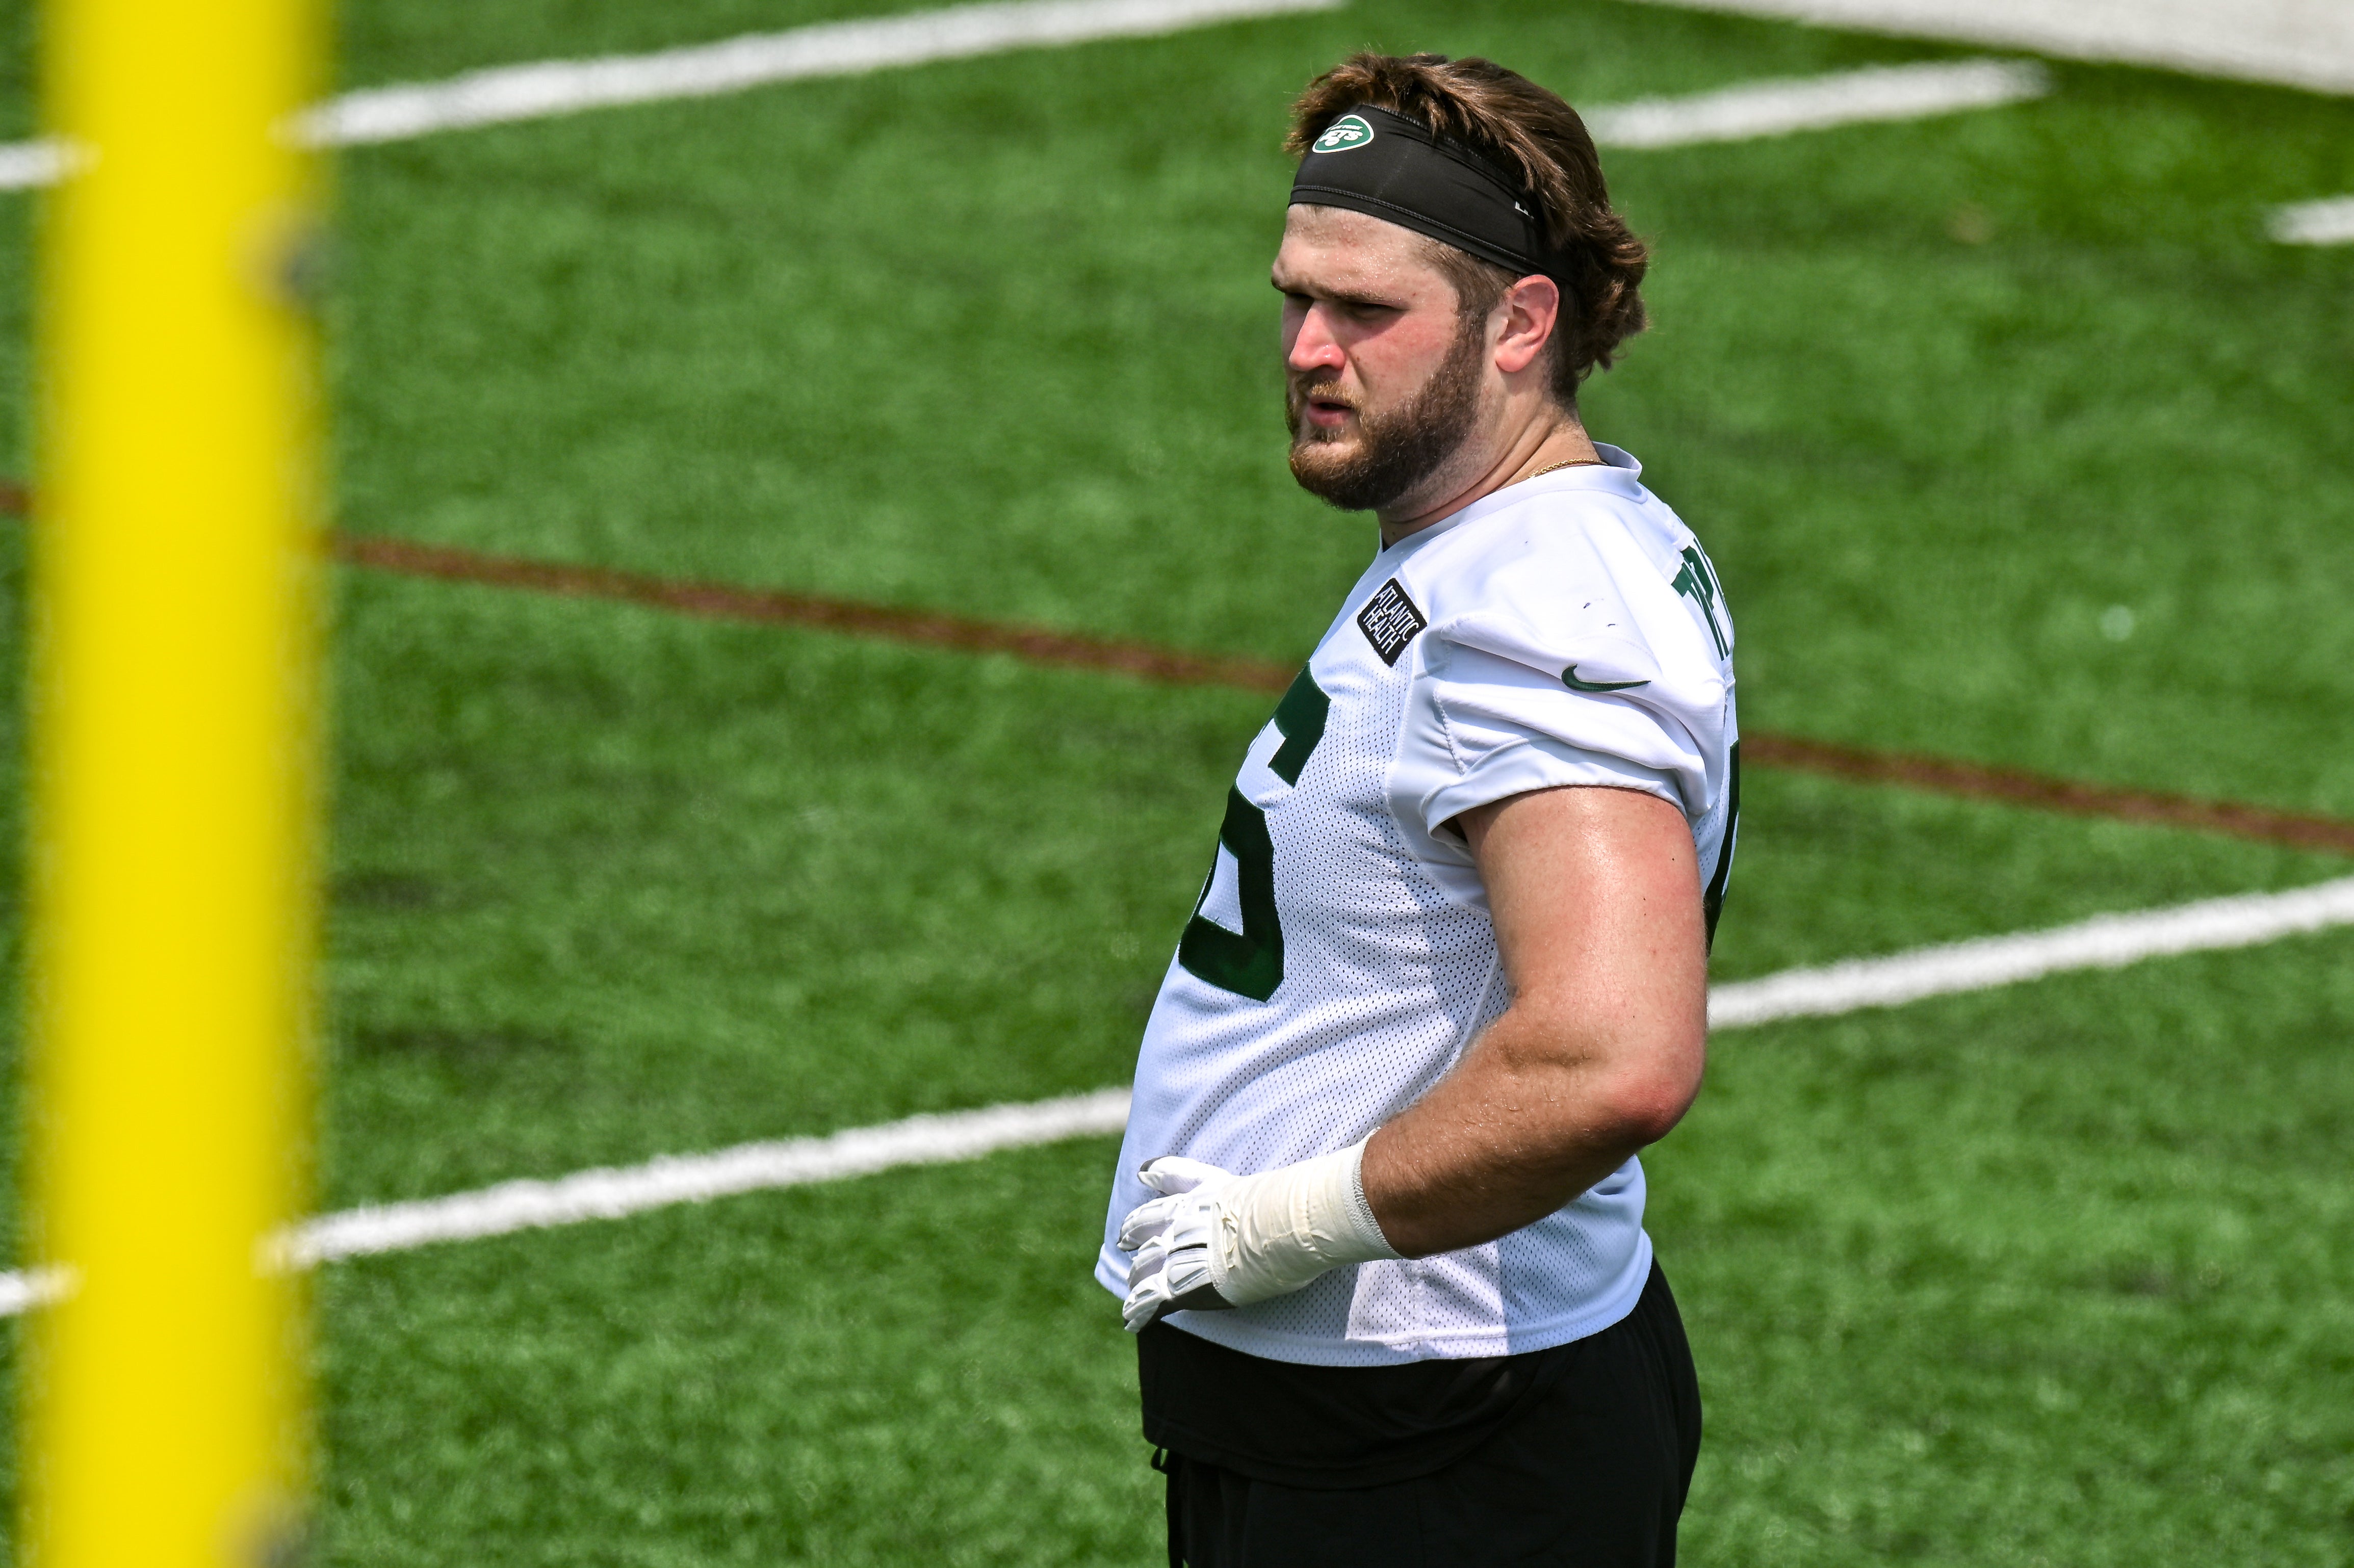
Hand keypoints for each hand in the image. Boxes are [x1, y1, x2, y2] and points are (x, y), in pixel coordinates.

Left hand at [1115, 1156, 1237, 1331]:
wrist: (1267, 1229)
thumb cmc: (1250, 1203)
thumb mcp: (1211, 1180)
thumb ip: (1176, 1172)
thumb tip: (1141, 1170)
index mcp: (1180, 1209)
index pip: (1148, 1218)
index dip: (1135, 1228)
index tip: (1125, 1236)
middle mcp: (1171, 1234)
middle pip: (1145, 1250)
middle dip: (1138, 1260)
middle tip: (1134, 1270)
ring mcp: (1173, 1262)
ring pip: (1143, 1275)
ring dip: (1137, 1286)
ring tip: (1134, 1297)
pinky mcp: (1180, 1289)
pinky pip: (1150, 1303)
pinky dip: (1139, 1314)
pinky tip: (1132, 1323)